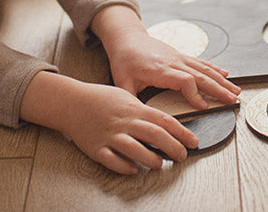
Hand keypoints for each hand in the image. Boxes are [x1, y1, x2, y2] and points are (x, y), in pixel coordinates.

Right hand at [21, 71, 198, 173]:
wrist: (73, 102)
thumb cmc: (102, 99)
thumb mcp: (126, 96)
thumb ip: (143, 109)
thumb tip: (163, 122)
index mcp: (134, 109)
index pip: (163, 120)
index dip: (181, 131)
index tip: (194, 141)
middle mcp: (125, 122)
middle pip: (153, 134)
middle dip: (172, 146)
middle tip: (183, 155)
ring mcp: (111, 135)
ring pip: (134, 148)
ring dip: (150, 158)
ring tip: (160, 164)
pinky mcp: (97, 148)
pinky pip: (112, 159)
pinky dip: (123, 166)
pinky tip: (133, 170)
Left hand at [90, 5, 240, 109]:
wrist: (128, 38)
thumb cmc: (125, 60)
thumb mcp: (122, 82)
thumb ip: (130, 101)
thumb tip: (136, 121)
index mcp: (161, 69)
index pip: (184, 80)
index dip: (195, 94)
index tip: (204, 107)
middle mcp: (174, 62)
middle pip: (200, 75)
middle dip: (218, 89)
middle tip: (233, 100)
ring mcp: (180, 57)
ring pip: (205, 69)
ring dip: (222, 81)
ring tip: (236, 91)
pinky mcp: (181, 56)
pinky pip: (201, 63)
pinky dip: (215, 69)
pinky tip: (225, 75)